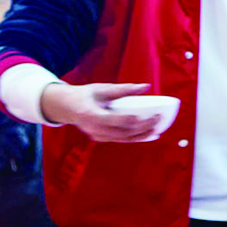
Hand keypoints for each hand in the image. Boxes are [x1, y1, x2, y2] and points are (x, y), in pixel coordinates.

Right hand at [39, 82, 158, 142]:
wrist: (68, 107)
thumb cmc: (86, 95)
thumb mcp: (103, 88)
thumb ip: (124, 89)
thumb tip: (146, 86)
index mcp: (91, 114)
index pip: (114, 119)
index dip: (132, 119)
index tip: (148, 114)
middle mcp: (94, 128)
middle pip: (122, 131)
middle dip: (142, 127)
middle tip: (158, 119)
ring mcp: (97, 135)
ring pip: (123, 139)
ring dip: (142, 135)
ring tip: (158, 129)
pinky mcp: (101, 138)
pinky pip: (121, 140)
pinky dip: (135, 138)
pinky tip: (149, 135)